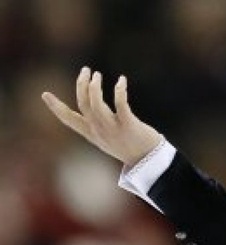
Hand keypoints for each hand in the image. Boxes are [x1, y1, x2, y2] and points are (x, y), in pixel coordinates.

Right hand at [41, 67, 161, 165]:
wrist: (149, 161)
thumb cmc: (129, 148)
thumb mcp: (107, 139)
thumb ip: (97, 125)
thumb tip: (91, 109)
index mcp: (92, 134)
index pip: (69, 120)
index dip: (55, 107)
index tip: (44, 94)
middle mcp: (99, 130)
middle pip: (83, 104)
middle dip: (81, 84)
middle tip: (87, 70)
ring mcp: (113, 128)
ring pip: (96, 103)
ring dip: (94, 86)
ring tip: (97, 75)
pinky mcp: (129, 125)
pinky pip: (120, 104)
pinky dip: (119, 90)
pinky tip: (121, 80)